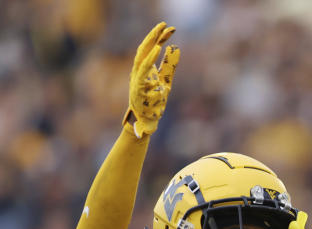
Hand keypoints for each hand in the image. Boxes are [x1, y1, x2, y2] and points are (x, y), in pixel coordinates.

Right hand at [125, 22, 178, 138]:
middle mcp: (138, 72)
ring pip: (141, 59)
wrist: (147, 122)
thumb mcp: (165, 81)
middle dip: (153, 36)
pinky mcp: (138, 89)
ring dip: (150, 46)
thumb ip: (169, 66)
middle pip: (144, 49)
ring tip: (160, 35)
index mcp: (144, 69)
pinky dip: (149, 60)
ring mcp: (137, 80)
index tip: (170, 28)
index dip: (159, 37)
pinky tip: (157, 50)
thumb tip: (175, 48)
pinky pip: (143, 72)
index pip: (150, 49)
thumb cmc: (154, 102)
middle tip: (163, 24)